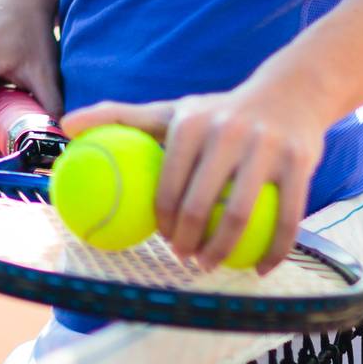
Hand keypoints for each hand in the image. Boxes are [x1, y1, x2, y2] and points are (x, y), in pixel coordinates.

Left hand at [60, 81, 328, 275]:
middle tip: (185, 259)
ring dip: (224, 253)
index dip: (162, 222)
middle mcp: (227, 131)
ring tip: (213, 266)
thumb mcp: (171, 109)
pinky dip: (272, 252)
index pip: (167, 185)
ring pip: (241, 217)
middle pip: (201, 206)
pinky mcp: (298, 162)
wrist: (289, 93)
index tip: (164, 240)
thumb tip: (64, 124)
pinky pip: (286, 219)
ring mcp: (265, 147)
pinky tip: (261, 270)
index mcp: (190, 121)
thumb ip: (119, 115)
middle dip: (189, 244)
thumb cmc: (218, 112)